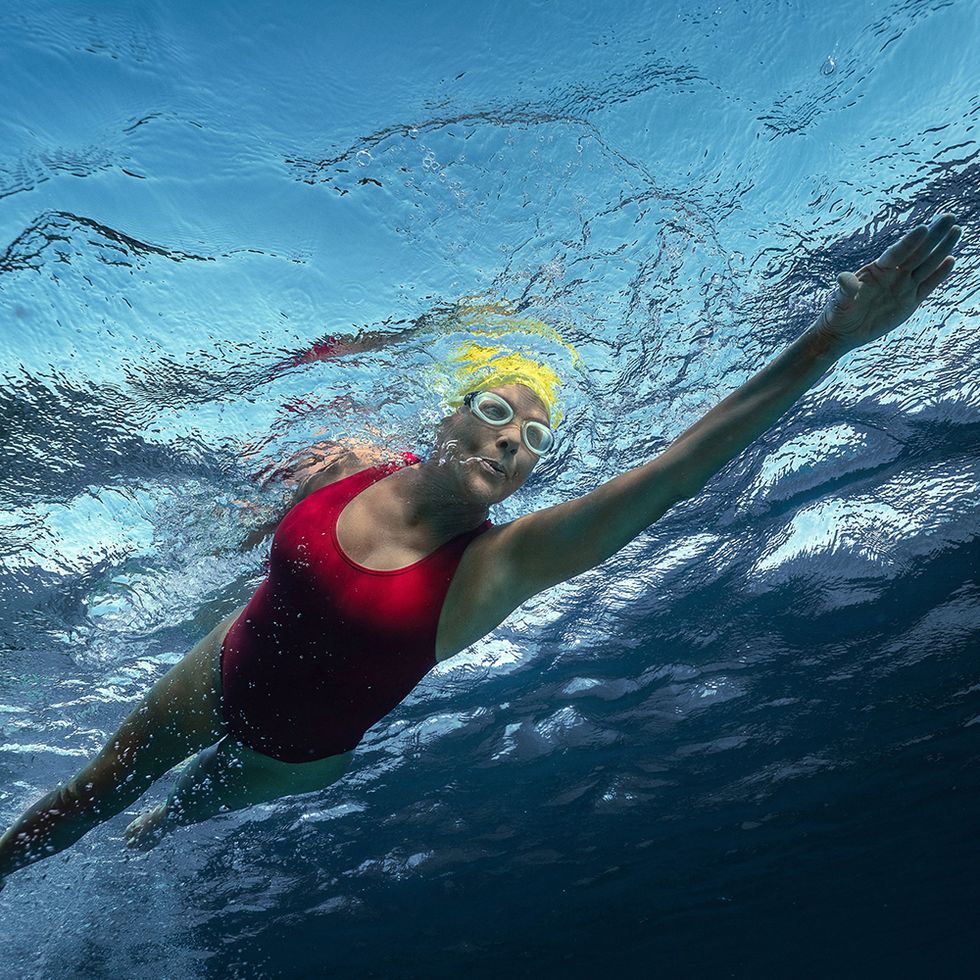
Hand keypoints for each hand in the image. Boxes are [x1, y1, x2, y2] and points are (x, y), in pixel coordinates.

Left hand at [814, 212, 961, 354]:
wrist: (844, 331)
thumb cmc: (838, 313)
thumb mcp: (839, 302)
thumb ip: (845, 290)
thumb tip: (844, 279)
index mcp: (877, 270)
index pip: (896, 253)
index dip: (909, 242)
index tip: (923, 228)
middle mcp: (893, 274)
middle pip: (917, 252)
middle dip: (933, 235)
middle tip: (948, 217)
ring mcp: (903, 286)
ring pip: (926, 265)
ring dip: (941, 249)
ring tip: (956, 230)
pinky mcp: (910, 301)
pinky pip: (928, 285)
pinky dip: (939, 274)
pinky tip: (951, 259)